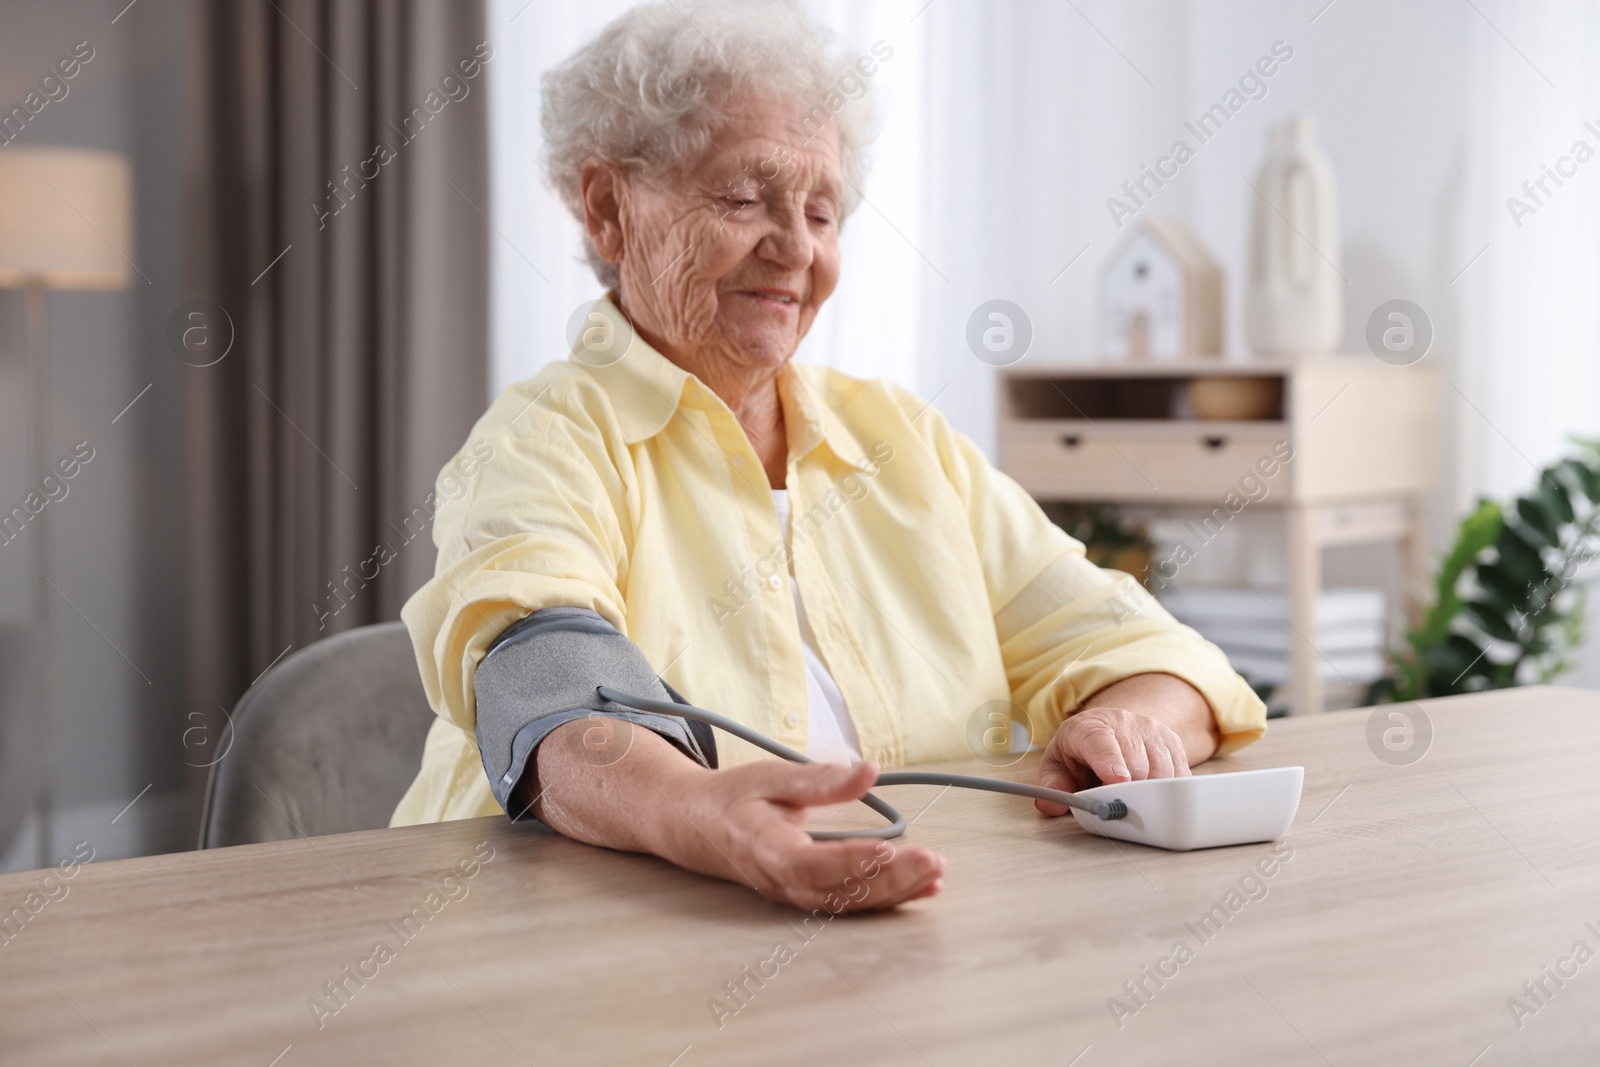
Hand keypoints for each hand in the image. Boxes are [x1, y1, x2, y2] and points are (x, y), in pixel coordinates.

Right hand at [659, 758, 946, 911]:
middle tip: (931, 862)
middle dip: (889, 880)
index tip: (890, 849)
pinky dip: (887, 897)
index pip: (810, 863)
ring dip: (894, 892)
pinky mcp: (807, 894)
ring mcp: (793, 893)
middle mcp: (779, 880)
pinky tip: (922, 888)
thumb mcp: (770, 775)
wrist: (695, 826)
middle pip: (838, 892)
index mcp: (763, 847)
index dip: (851, 861)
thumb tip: (868, 769)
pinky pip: (849, 902)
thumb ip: (820, 778)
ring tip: (935, 874)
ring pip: (848, 903)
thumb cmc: (732, 798)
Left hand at [1034, 705, 1191, 816]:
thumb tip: (1051, 805)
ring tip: (1131, 796)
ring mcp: (1151, 731)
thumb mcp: (1058, 764)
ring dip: (1149, 793)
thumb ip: (1052, 785)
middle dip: (1129, 791)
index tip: (1116, 781)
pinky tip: (1151, 791)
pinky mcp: (1172, 742)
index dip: (1109, 761)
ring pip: (1161, 771)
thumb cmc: (1081, 751)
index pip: (1099, 741)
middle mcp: (1123, 723)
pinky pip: (1179, 775)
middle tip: (1119, 806)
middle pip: (1136, 763)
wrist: (1112, 727)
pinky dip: (1168, 791)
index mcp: (1088, 727)